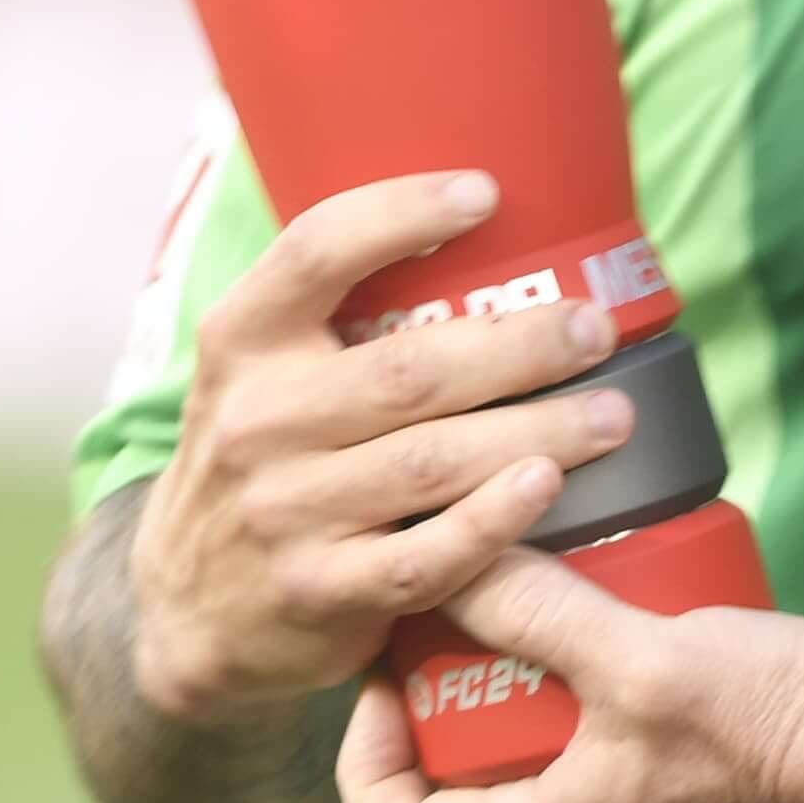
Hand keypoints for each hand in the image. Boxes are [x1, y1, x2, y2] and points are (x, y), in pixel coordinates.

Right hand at [125, 170, 640, 722]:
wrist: (190, 611)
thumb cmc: (261, 463)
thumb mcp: (261, 375)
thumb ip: (337, 317)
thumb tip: (489, 231)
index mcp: (243, 341)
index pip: (316, 251)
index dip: (402, 214)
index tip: (487, 192)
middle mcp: (256, 419)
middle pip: (408, 369)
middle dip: (520, 345)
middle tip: (595, 329)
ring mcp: (283, 512)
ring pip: (431, 462)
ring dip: (537, 432)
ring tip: (613, 413)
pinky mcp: (318, 593)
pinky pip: (422, 558)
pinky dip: (491, 522)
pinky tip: (544, 489)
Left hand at [334, 532, 803, 802]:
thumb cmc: (769, 722)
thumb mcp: (639, 654)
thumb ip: (538, 610)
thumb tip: (449, 563)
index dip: (364, 772)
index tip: (383, 681)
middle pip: (463, 787)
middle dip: (448, 695)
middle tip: (462, 606)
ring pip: (533, 751)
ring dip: (520, 672)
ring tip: (535, 585)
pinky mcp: (685, 770)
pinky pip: (598, 729)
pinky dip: (583, 669)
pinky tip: (610, 599)